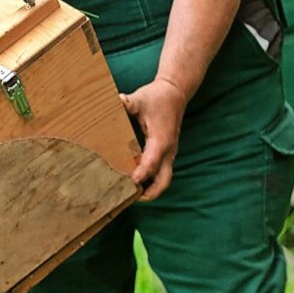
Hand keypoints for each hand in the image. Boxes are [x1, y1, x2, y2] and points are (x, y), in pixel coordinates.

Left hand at [120, 78, 186, 200]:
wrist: (175, 94)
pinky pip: (162, 172)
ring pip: (164, 179)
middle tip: (130, 198)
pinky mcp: (167, 153)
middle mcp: (168, 151)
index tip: (131, 183)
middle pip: (163, 181)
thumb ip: (128, 103)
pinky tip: (136, 181)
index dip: (141, 174)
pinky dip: (152, 181)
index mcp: (161, 140)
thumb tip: (118, 101)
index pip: (152, 163)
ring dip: (150, 189)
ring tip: (130, 195)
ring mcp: (169, 154)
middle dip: (150, 193)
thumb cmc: (157, 97)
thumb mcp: (140, 99)